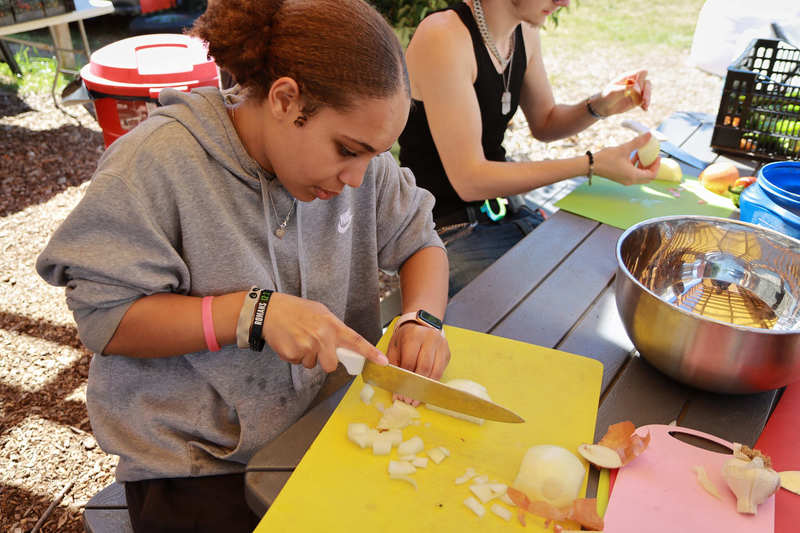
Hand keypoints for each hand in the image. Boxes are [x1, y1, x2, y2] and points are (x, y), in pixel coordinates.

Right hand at [261, 292, 387, 372]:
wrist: (270, 311)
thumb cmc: (297, 310)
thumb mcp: (321, 313)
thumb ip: (333, 329)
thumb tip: (344, 344)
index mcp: (332, 325)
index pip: (355, 341)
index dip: (370, 353)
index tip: (383, 362)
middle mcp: (321, 337)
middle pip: (331, 365)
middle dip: (325, 361)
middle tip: (315, 347)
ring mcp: (307, 347)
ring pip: (313, 364)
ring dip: (307, 356)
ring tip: (299, 339)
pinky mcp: (293, 354)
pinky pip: (299, 362)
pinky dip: (294, 355)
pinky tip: (290, 341)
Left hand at [386, 322, 450, 405]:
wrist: (421, 323)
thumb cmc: (405, 336)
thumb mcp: (394, 346)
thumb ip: (393, 364)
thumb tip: (394, 385)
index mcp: (414, 336)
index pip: (409, 363)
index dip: (404, 380)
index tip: (399, 394)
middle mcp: (430, 339)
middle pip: (424, 368)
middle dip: (416, 387)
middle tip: (409, 400)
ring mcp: (441, 346)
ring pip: (435, 372)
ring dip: (425, 388)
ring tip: (417, 399)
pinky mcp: (447, 353)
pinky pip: (441, 371)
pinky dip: (432, 382)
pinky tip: (425, 390)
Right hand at [594, 132, 659, 185]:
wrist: (590, 165)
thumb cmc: (606, 159)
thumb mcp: (624, 149)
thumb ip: (638, 142)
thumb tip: (649, 135)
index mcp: (633, 175)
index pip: (652, 174)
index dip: (657, 165)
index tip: (657, 156)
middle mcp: (630, 180)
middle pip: (647, 177)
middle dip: (651, 166)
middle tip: (651, 156)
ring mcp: (624, 180)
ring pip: (640, 176)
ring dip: (643, 166)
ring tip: (641, 154)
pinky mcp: (620, 178)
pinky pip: (633, 174)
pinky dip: (636, 167)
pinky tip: (632, 156)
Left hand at [595, 69, 651, 115]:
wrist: (604, 106)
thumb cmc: (607, 95)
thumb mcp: (614, 91)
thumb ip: (625, 88)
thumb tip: (637, 89)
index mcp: (629, 77)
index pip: (642, 72)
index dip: (642, 79)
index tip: (636, 87)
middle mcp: (634, 83)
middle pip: (646, 83)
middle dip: (647, 91)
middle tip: (644, 99)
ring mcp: (637, 91)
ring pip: (647, 92)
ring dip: (647, 98)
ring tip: (645, 105)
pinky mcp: (637, 100)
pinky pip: (644, 101)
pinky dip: (645, 105)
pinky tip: (645, 109)